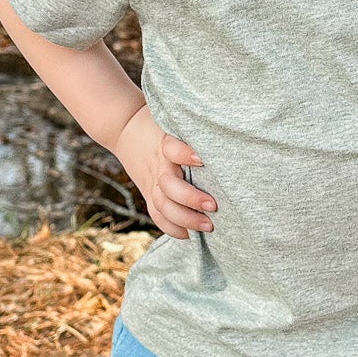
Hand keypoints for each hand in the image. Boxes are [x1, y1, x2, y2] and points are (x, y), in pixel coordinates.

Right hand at [113, 107, 215, 239]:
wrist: (125, 129)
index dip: (184, 154)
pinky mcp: (149, 194)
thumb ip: (196, 131)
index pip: (172, 148)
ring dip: (185, 218)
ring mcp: (152, 182)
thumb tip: (232, 136)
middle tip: (213, 206)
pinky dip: (171, 227)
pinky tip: (188, 234)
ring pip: (163, 205)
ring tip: (208, 225)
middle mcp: (159, 165)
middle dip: (191, 198)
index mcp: (166, 144)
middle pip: (169, 185)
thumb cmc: (162, 126)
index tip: (202, 160)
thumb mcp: (175, 122)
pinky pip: (157, 215)